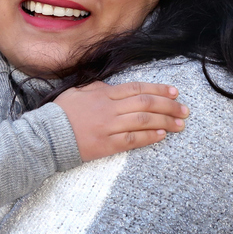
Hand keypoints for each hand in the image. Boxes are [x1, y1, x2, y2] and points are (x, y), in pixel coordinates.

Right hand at [55, 81, 188, 161]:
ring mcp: (108, 127)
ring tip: (180, 125)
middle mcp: (109, 108)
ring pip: (143, 121)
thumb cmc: (62, 112)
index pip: (137, 88)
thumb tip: (119, 89)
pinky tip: (162, 135)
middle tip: (185, 110)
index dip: (158, 89)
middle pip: (146, 104)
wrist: (46, 136)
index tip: (175, 92)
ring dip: (165, 122)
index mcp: (103, 93)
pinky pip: (132, 139)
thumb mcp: (80, 91)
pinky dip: (149, 137)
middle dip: (169, 106)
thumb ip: (101, 88)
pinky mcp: (106, 145)